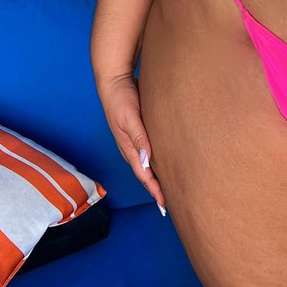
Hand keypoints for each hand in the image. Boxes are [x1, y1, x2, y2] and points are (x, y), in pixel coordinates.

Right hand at [95, 72, 165, 213]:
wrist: (115, 81)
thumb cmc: (121, 99)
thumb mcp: (129, 118)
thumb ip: (139, 139)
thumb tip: (147, 161)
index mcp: (128, 148)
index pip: (144, 174)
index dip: (154, 190)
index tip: (165, 205)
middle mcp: (132, 147)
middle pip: (146, 173)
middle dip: (157, 188)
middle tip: (171, 202)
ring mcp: (136, 139)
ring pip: (149, 163)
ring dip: (159, 175)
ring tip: (172, 186)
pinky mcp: (142, 130)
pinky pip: (151, 150)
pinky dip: (159, 160)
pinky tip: (168, 160)